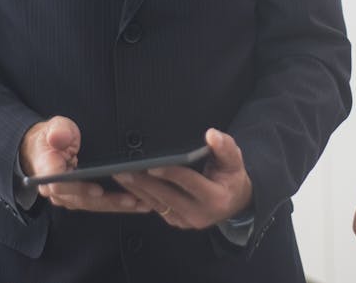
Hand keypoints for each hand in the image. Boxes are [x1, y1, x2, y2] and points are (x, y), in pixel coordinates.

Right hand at [19, 116, 148, 213]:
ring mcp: (67, 196)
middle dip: (108, 201)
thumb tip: (59, 137)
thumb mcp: (55, 127)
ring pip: (92, 204)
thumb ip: (59, 131)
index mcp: (47, 170)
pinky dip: (114, 203)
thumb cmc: (51, 136)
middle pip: (82, 199)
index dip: (79, 188)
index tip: (98, 189)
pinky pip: (96, 204)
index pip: (61, 185)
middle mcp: (55, 189)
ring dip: (116, 205)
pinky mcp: (78, 198)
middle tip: (132, 200)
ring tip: (140, 203)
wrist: (44, 148)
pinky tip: (135, 203)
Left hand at [113, 128, 252, 229]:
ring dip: (137, 190)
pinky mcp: (176, 221)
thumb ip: (224, 147)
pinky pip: (156, 208)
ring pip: (157, 204)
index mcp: (215, 198)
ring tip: (121, 176)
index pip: (188, 182)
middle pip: (166, 196)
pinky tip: (129, 186)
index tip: (151, 165)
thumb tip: (211, 134)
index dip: (169, 173)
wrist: (235, 201)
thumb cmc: (232, 176)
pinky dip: (141, 197)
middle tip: (124, 170)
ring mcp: (186, 221)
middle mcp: (199, 214)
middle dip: (144, 182)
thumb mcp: (234, 160)